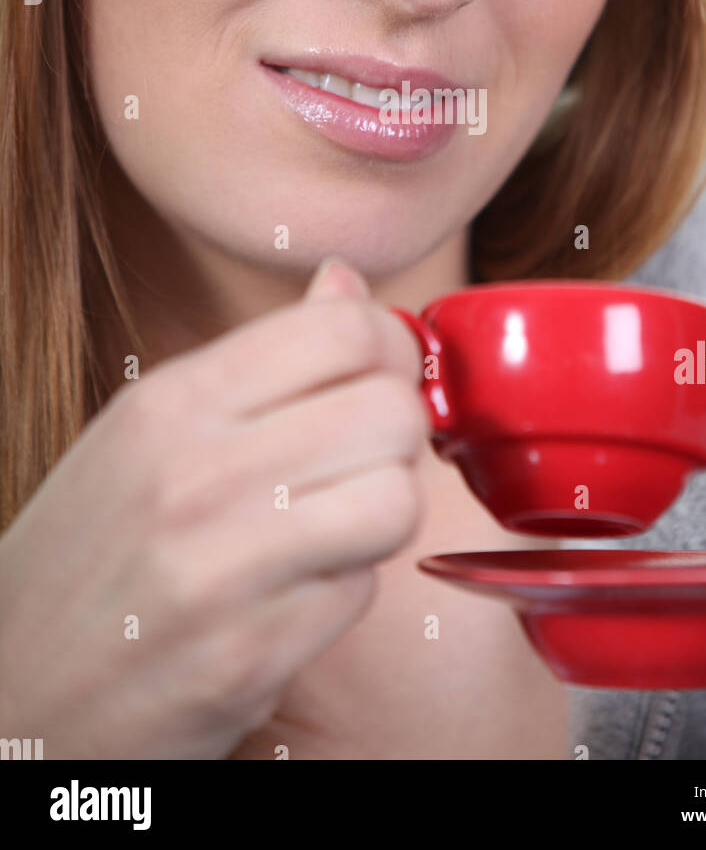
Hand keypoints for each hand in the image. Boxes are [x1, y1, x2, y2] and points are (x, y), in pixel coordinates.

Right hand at [0, 258, 428, 759]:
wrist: (13, 695)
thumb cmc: (90, 554)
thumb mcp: (147, 431)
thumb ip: (259, 359)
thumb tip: (346, 282)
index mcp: (170, 402)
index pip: (343, 328)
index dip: (390, 347)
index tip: (379, 375)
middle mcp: (194, 477)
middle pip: (389, 412)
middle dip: (395, 436)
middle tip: (358, 458)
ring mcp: (220, 573)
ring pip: (395, 502)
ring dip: (379, 516)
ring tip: (330, 527)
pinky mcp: (248, 660)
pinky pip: (361, 593)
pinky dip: (341, 591)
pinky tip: (287, 595)